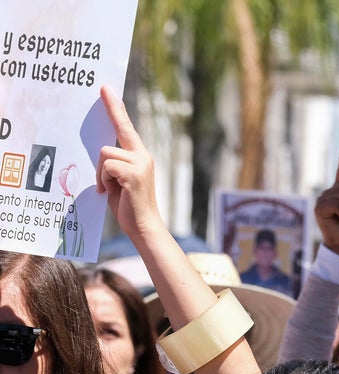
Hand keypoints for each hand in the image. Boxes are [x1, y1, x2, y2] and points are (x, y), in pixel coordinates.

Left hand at [96, 86, 162, 239]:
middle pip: (110, 142)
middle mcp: (143, 156)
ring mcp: (140, 163)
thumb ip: (114, 164)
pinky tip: (112, 192)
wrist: (144, 225)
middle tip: (103, 115)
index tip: (106, 89)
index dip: (115, 107)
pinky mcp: (133, 173)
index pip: (125, 126)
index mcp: (140, 155)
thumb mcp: (120, 179)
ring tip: (110, 189)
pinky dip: (104, 180)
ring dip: (101, 174)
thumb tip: (101, 155)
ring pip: (105, 154)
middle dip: (103, 156)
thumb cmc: (129, 205)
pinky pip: (107, 167)